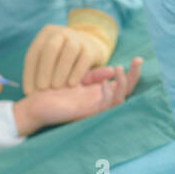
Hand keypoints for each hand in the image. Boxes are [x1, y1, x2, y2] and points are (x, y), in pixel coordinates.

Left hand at [12, 57, 142, 135]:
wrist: (36, 103)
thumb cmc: (55, 89)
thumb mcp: (77, 76)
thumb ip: (94, 74)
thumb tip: (112, 69)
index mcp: (100, 93)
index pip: (123, 84)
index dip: (133, 72)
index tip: (137, 58)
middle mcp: (101, 102)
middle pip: (127, 92)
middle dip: (134, 76)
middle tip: (138, 60)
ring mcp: (95, 109)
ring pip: (120, 100)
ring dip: (122, 84)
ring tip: (119, 68)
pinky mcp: (88, 114)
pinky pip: (105, 106)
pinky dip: (107, 93)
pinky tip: (104, 82)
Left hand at [22, 24, 113, 92]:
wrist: (90, 46)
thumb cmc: (63, 58)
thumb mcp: (50, 58)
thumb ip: (40, 69)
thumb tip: (30, 92)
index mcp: (45, 35)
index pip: (34, 53)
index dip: (29, 73)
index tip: (29, 92)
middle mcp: (61, 33)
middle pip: (50, 48)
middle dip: (44, 69)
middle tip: (42, 88)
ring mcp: (77, 39)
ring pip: (68, 51)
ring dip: (60, 71)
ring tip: (56, 87)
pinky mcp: (91, 48)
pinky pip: (84, 59)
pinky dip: (77, 72)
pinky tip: (71, 84)